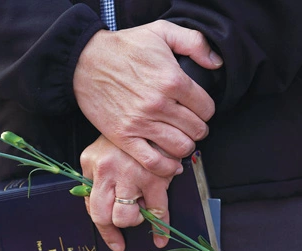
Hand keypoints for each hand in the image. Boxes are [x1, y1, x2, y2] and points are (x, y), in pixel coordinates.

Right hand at [74, 20, 222, 177]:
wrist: (85, 61)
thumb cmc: (123, 47)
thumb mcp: (161, 31)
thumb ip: (194, 42)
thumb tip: (216, 63)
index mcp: (172, 80)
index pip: (206, 108)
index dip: (205, 111)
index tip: (197, 110)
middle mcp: (158, 104)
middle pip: (196, 130)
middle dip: (197, 130)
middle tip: (189, 126)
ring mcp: (140, 123)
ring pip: (180, 148)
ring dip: (184, 147)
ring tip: (179, 140)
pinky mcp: (123, 137)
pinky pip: (153, 162)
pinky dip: (166, 167)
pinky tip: (171, 164)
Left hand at [81, 135, 172, 250]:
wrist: (152, 115)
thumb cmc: (126, 138)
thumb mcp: (99, 153)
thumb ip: (94, 180)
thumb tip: (100, 211)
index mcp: (92, 164)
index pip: (92, 206)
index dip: (104, 230)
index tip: (115, 243)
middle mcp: (109, 171)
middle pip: (106, 216)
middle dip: (118, 224)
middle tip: (129, 220)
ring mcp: (132, 175)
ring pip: (129, 217)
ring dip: (136, 219)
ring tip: (143, 207)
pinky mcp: (155, 177)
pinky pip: (158, 211)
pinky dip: (160, 229)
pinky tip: (160, 238)